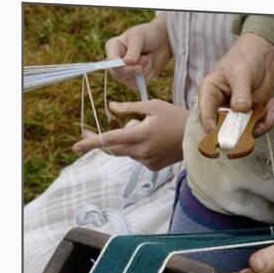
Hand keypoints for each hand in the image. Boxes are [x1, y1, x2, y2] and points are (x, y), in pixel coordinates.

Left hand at [72, 100, 187, 170]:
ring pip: (125, 152)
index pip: (109, 140)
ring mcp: (147, 161)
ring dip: (124, 142)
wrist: (198, 138)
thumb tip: (110, 108)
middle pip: (112, 149)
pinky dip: (137, 148)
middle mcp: (141, 151)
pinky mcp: (152, 166)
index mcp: (139, 134)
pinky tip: (152, 140)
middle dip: (98, 142)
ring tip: (143, 128)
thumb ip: (129, 108)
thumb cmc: (176, 117)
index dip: (91, 142)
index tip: (75, 147)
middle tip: (87, 132)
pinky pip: (137, 157)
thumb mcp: (153, 106)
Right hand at [105, 14, 171, 88]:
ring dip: (144, 71)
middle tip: (147, 59)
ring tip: (148, 58)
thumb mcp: (139, 37)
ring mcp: (125, 72)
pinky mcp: (135, 79)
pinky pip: (139, 84)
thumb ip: (133, 50)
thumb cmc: (149, 34)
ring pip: (130, 81)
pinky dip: (148, 75)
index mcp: (113, 48)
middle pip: (118, 75)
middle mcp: (116, 62)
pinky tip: (151, 65)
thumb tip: (127, 62)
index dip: (122, 67)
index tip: (138, 66)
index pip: (111, 63)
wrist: (164, 40)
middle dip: (134, 70)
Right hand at [199, 32, 273, 134]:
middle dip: (241, 130)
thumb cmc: (244, 60)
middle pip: (225, 127)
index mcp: (210, 94)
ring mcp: (236, 115)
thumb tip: (240, 109)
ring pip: (245, 131)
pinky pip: (259, 126)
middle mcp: (220, 108)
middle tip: (256, 124)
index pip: (206, 110)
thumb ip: (240, 92)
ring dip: (262, 123)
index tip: (214, 131)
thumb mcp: (241, 73)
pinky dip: (270, 119)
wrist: (262, 59)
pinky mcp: (250, 118)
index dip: (208, 122)